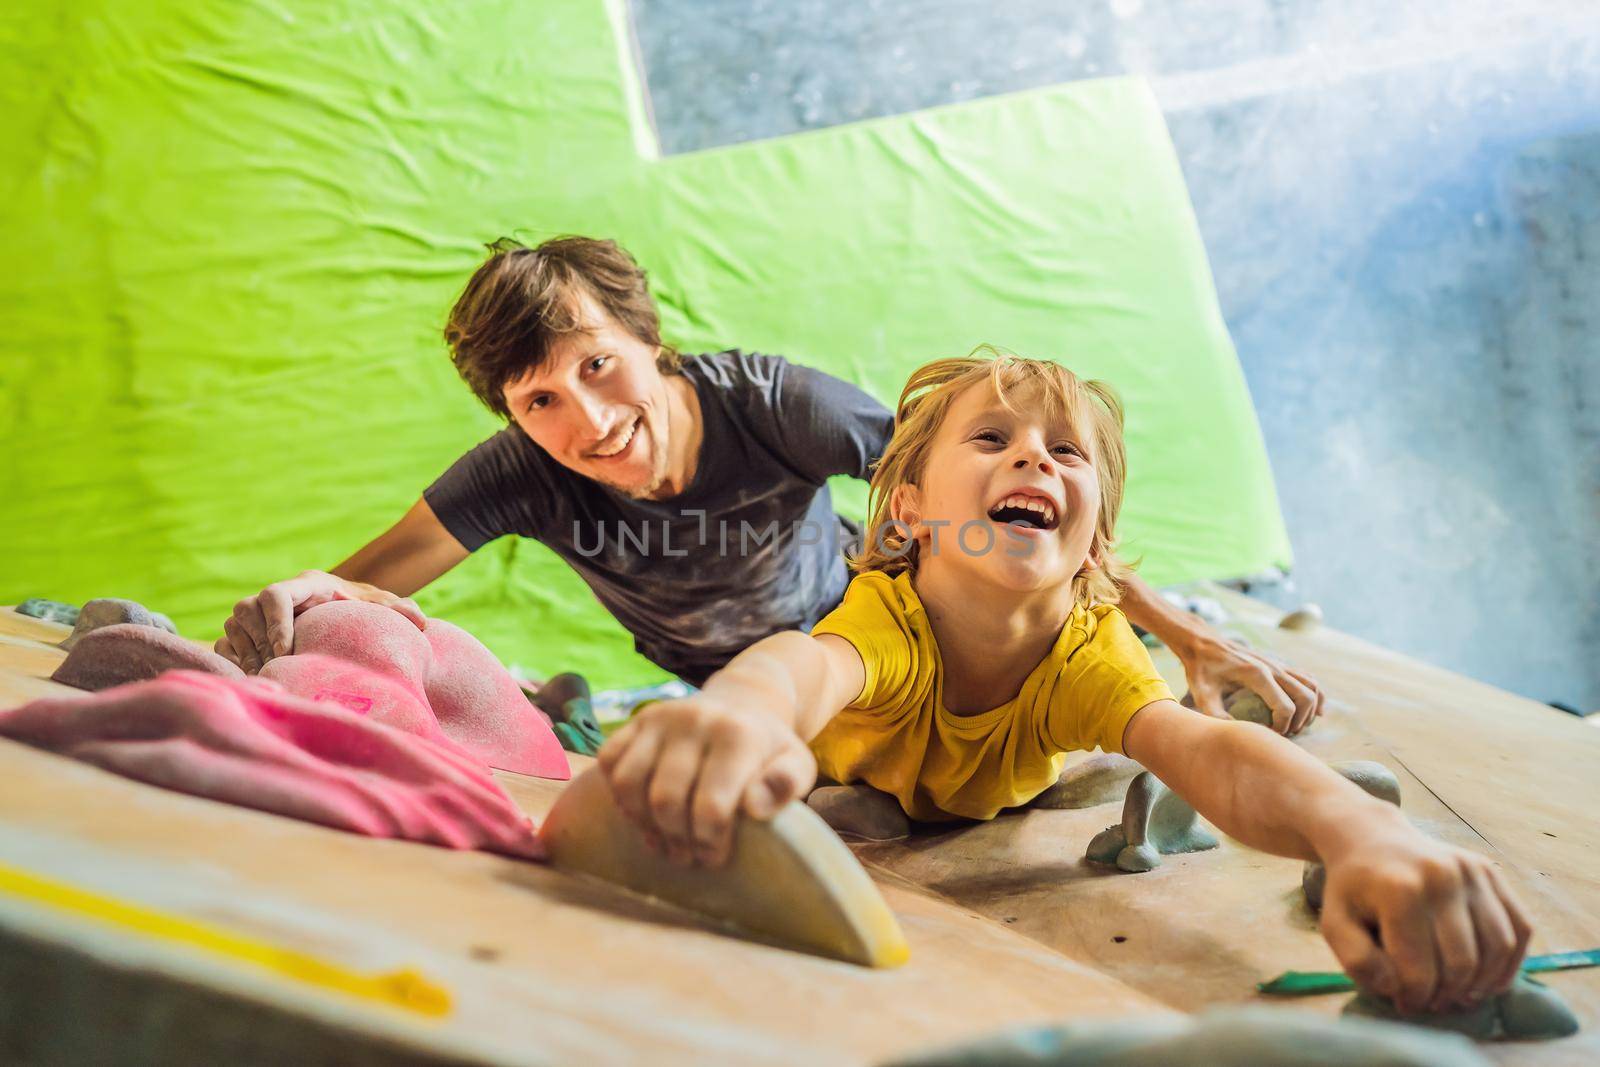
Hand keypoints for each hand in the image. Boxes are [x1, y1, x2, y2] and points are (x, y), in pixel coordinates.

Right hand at [215, 569, 424, 672]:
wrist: (346, 611)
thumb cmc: (362, 611)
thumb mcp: (381, 608)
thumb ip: (400, 611)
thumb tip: (421, 622)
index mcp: (306, 585)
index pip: (276, 593)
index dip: (276, 621)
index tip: (286, 650)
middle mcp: (276, 596)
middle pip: (246, 610)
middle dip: (260, 642)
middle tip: (278, 669)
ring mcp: (257, 614)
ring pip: (233, 625)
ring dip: (247, 651)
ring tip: (268, 675)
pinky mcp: (246, 632)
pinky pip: (225, 643)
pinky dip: (234, 659)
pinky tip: (255, 677)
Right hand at [597, 696, 816, 867]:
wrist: (742, 704)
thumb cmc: (767, 750)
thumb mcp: (796, 764)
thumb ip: (786, 784)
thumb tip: (754, 806)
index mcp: (738, 735)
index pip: (712, 805)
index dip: (709, 842)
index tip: (714, 857)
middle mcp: (695, 720)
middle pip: (666, 800)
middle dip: (676, 840)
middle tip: (689, 857)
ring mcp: (660, 718)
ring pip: (629, 784)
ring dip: (643, 823)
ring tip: (665, 842)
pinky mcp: (636, 721)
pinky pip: (609, 763)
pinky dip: (619, 796)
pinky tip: (644, 813)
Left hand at [1175, 629, 1323, 735]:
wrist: (1202, 642)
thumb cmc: (1200, 669)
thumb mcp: (1202, 694)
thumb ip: (1216, 716)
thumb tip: (1237, 736)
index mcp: (1256, 674)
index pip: (1285, 707)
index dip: (1282, 727)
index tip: (1269, 736)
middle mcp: (1273, 666)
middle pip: (1305, 697)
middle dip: (1300, 721)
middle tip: (1285, 734)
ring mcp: (1278, 663)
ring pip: (1312, 685)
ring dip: (1311, 709)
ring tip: (1297, 726)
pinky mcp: (1278, 663)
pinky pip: (1307, 678)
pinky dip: (1316, 694)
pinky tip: (1314, 711)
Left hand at [1318, 813, 1531, 1015]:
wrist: (1371, 838)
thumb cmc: (1353, 889)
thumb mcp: (1335, 923)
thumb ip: (1357, 961)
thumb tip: (1397, 988)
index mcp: (1400, 890)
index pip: (1419, 969)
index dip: (1414, 998)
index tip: (1404, 1004)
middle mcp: (1442, 876)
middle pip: (1462, 963)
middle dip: (1447, 994)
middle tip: (1432, 1003)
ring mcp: (1471, 870)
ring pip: (1498, 948)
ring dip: (1482, 984)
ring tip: (1459, 996)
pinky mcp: (1490, 871)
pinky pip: (1519, 927)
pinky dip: (1511, 961)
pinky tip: (1488, 979)